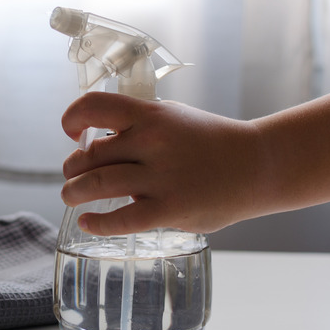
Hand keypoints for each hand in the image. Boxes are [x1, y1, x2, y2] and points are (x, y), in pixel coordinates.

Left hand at [60, 92, 264, 234]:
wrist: (258, 165)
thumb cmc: (209, 141)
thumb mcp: (173, 117)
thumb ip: (137, 126)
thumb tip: (95, 142)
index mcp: (150, 114)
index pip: (94, 106)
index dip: (72, 119)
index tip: (71, 133)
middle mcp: (152, 142)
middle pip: (89, 155)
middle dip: (71, 168)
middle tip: (72, 176)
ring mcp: (161, 177)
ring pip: (96, 184)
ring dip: (74, 193)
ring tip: (71, 197)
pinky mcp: (169, 209)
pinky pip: (122, 220)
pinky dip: (98, 223)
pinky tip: (88, 223)